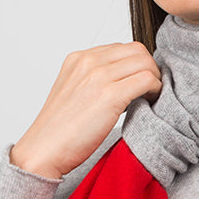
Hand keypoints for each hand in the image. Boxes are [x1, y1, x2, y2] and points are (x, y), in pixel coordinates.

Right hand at [10, 42, 161, 178]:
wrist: (44, 151)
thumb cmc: (59, 131)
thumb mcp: (73, 93)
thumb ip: (94, 81)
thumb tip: (124, 82)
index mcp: (78, 59)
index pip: (121, 47)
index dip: (136, 65)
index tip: (139, 83)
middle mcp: (87, 61)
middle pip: (137, 50)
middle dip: (149, 68)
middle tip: (150, 90)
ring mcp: (98, 76)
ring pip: (145, 62)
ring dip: (154, 79)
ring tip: (149, 98)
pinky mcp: (109, 95)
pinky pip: (146, 79)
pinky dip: (155, 90)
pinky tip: (149, 104)